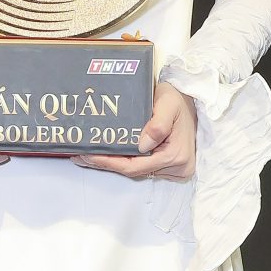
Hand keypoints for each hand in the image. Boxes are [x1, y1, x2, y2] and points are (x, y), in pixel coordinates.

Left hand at [76, 80, 195, 181]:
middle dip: (106, 164)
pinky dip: (124, 160)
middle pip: (134, 171)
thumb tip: (142, 145)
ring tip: (88, 155)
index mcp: (175, 156)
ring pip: (137, 170)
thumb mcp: (168, 103)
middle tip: (80, 156)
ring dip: (112, 163)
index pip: (135, 167)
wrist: (190, 99)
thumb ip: (158, 124)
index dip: (110, 163)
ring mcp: (174, 169)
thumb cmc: (178, 98)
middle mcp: (177, 168)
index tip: (89, 156)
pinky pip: (143, 166)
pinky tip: (106, 155)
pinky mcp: (170, 166)